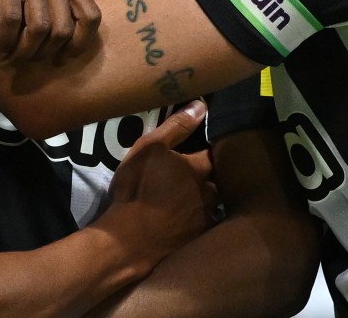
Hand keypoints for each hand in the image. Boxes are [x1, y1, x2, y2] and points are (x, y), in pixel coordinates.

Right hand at [0, 0, 100, 60]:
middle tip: (29, 62)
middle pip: (66, 28)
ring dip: (25, 52)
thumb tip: (58, 24)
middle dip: (48, 54)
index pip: (92, 16)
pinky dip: (6, 41)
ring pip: (41, 27)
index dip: (80, 44)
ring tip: (11, 59)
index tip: (61, 59)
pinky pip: (11, 18)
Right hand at [103, 101, 217, 263]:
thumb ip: (177, 126)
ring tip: (192, 195)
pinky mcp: (198, 237)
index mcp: (199, 168)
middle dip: (212, 174)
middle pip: (217, 178)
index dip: (211, 147)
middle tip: (198, 171)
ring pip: (213, 201)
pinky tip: (187, 219)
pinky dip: (198, 218)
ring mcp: (205, 216)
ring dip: (206, 197)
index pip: (214, 152)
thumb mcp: (150, 149)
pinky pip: (204, 222)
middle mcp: (209, 191)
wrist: (130, 240)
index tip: (206, 144)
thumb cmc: (137, 188)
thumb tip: (201, 106)